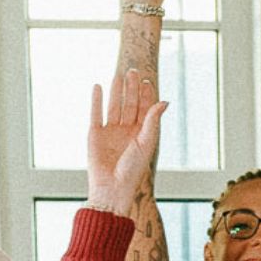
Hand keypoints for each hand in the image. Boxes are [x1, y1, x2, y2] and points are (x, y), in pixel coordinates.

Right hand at [87, 69, 167, 215]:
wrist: (111, 188)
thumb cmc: (132, 170)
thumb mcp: (146, 142)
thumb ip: (153, 121)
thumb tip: (165, 101)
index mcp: (141, 134)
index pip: (144, 110)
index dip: (146, 95)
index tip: (147, 81)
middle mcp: (126, 131)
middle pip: (130, 105)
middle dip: (131, 89)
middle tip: (133, 71)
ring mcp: (110, 132)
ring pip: (114, 106)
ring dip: (116, 91)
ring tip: (118, 75)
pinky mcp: (95, 135)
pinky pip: (96, 114)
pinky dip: (96, 101)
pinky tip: (98, 87)